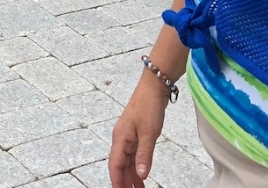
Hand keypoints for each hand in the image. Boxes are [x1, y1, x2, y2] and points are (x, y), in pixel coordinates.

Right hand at [109, 73, 169, 187]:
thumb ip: (144, 155)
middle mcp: (121, 140)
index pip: (115, 165)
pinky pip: (133, 157)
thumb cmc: (149, 108)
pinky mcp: (135, 137)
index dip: (117, 181)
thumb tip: (141, 175)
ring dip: (131, 178)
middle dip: (123, 182)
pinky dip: (136, 169)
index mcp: (120, 139)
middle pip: (119, 166)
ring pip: (126, 163)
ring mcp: (127, 138)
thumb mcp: (149, 133)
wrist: (153, 89)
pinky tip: (142, 178)